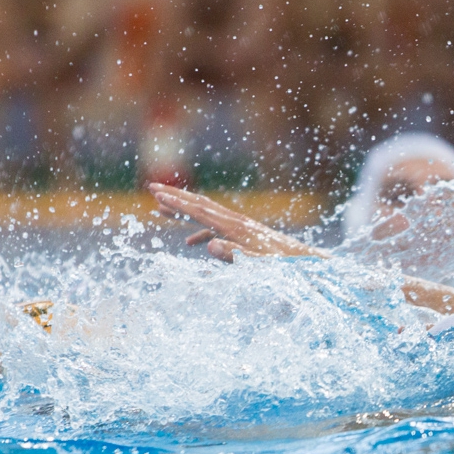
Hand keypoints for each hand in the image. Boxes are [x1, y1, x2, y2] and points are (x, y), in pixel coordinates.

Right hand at [148, 183, 316, 258]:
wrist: (303, 261)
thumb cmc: (281, 266)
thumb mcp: (256, 264)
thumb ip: (232, 254)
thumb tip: (206, 245)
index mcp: (234, 228)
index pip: (199, 212)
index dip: (176, 203)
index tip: (156, 195)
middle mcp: (236, 221)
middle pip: (200, 204)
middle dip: (175, 196)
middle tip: (151, 187)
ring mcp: (241, 226)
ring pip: (207, 214)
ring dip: (184, 210)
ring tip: (161, 209)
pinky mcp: (245, 233)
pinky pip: (216, 228)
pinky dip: (200, 231)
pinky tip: (192, 243)